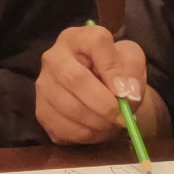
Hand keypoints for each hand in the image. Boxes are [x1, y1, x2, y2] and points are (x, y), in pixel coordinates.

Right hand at [35, 23, 167, 144]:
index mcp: (77, 37)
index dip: (113, 68)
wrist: (100, 91)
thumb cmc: (115, 71)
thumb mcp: (130, 60)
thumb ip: (132, 70)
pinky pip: (63, 129)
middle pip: (75, 79)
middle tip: (122, 117)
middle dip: (103, 103)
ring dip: (97, 122)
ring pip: (69, 108)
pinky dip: (86, 135)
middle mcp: (53, 57)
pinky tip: (96, 129)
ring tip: (111, 123)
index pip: (95, 42)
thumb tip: (127, 92)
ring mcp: (43, 85)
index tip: (126, 90)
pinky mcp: (41, 111)